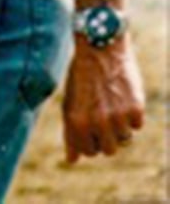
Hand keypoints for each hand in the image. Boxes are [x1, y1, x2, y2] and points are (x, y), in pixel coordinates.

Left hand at [62, 36, 144, 162]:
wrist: (100, 45)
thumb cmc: (82, 74)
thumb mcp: (70, 100)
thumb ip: (70, 132)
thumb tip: (71, 160)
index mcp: (76, 121)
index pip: (87, 152)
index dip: (90, 140)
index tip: (90, 125)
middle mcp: (96, 122)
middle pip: (108, 150)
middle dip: (106, 136)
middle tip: (103, 115)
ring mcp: (117, 117)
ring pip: (124, 140)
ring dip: (120, 126)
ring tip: (112, 103)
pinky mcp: (135, 109)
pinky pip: (137, 126)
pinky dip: (132, 115)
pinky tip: (123, 96)